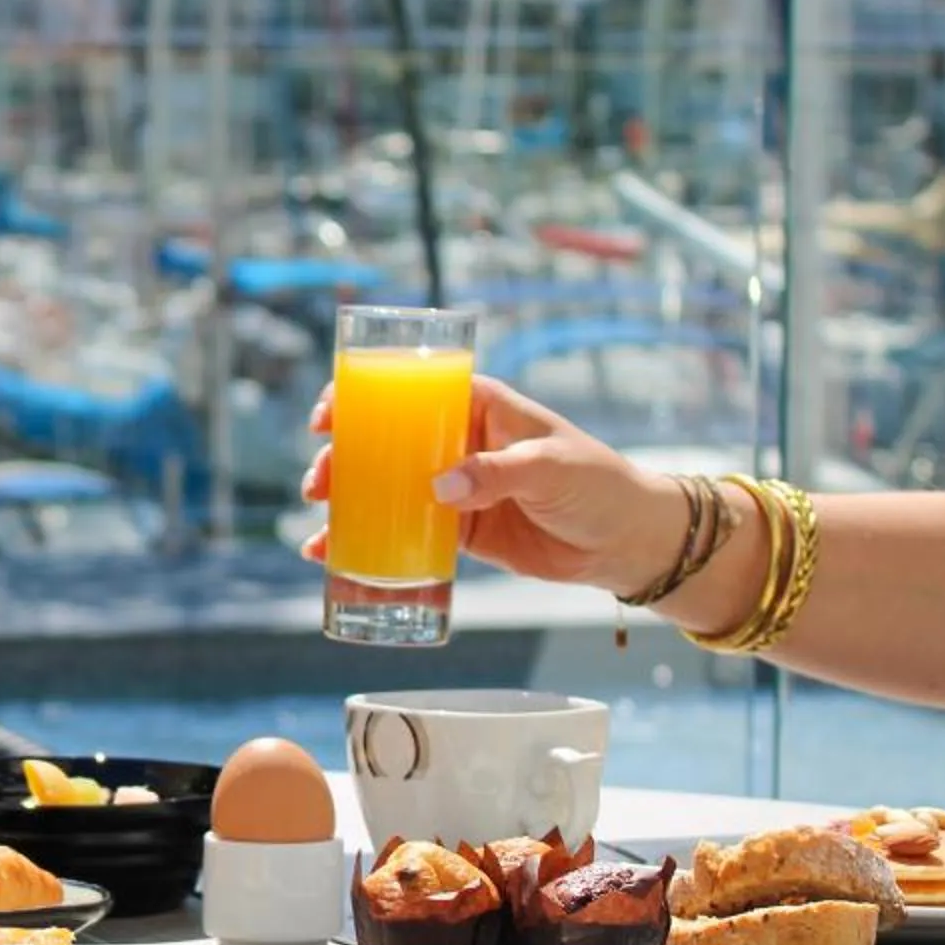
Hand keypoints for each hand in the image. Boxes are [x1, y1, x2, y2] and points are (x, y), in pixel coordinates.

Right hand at [301, 376, 686, 594]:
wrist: (626, 542)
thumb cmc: (599, 484)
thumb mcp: (551, 469)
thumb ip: (497, 473)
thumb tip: (438, 488)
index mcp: (480, 406)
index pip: (411, 390)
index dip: (363, 397)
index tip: (328, 416)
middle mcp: (459, 442)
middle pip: (385, 442)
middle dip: (343, 458)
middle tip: (320, 482)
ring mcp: (455, 487)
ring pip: (386, 487)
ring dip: (348, 500)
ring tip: (319, 519)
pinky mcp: (458, 530)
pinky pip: (404, 532)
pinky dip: (368, 542)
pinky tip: (333, 553)